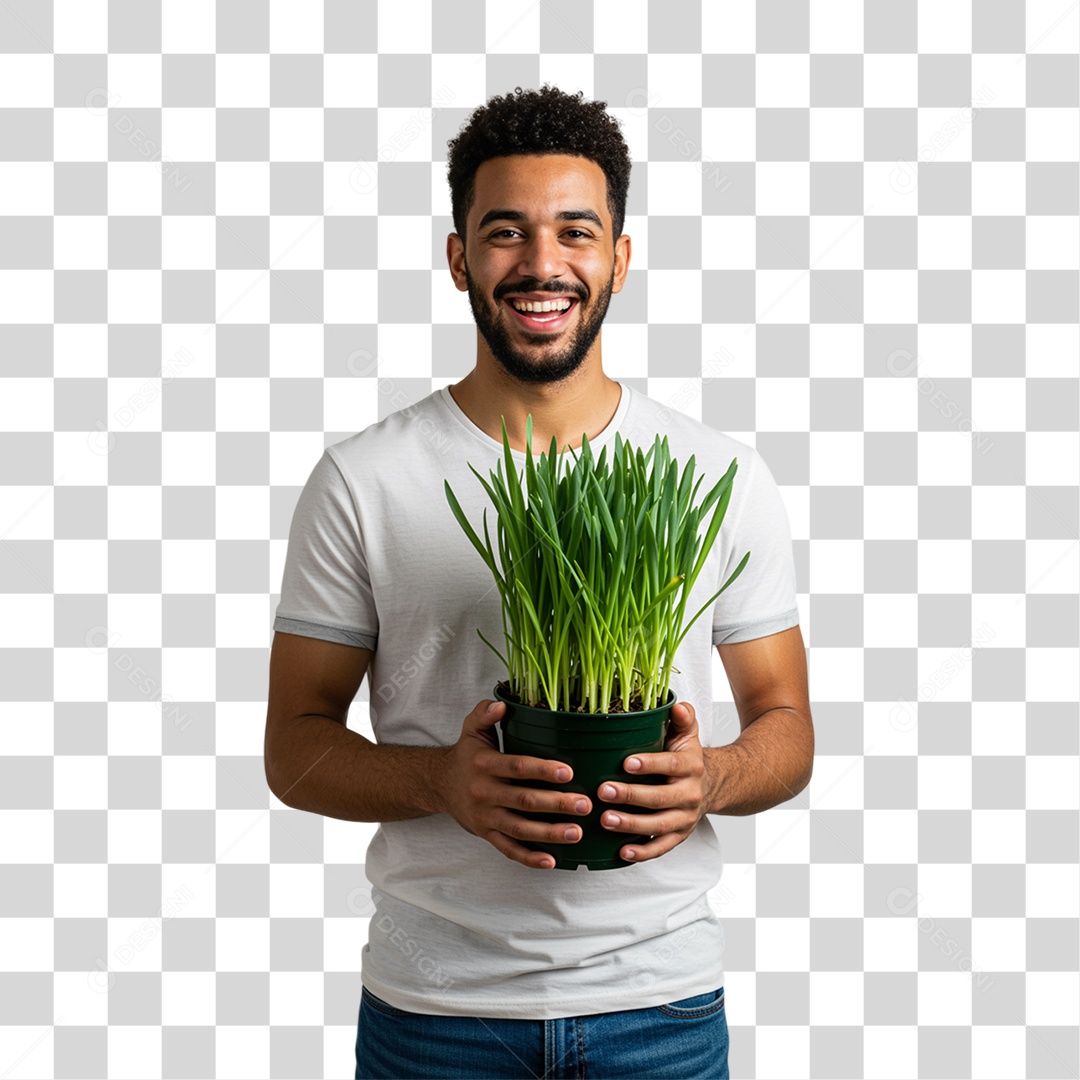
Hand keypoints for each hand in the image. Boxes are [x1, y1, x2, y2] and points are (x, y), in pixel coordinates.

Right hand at [437, 698, 591, 870]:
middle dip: (556, 804)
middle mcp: (484, 792)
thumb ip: (484, 713)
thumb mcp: (471, 729)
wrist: (439, 785)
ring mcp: (485, 817)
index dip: (542, 770)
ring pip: (520, 829)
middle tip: (584, 805)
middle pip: (524, 801)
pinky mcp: (486, 834)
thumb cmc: (466, 755)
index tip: (568, 773)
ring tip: (576, 832)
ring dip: (550, 833)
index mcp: (484, 764)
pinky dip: (529, 858)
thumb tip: (500, 704)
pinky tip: (551, 860)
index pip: (517, 767)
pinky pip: (509, 850)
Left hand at [595, 701, 713, 862]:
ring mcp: (685, 818)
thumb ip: (683, 718)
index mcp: (691, 767)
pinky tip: (622, 851)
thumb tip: (678, 706)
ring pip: (658, 825)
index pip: (670, 765)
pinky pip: (661, 847)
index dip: (649, 765)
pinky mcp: (679, 836)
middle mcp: (690, 794)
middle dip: (631, 796)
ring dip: (631, 824)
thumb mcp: (687, 734)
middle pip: (660, 798)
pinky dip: (643, 852)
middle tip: (603, 791)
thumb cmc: (687, 757)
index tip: (626, 763)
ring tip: (605, 820)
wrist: (711, 786)